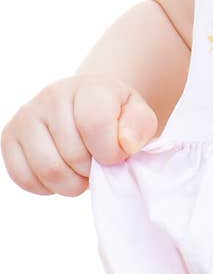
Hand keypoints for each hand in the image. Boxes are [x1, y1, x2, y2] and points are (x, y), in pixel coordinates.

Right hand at [1, 75, 157, 196]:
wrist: (88, 105)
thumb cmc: (114, 114)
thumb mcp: (137, 115)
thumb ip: (140, 127)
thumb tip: (124, 144)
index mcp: (87, 86)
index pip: (94, 125)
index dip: (110, 152)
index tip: (117, 155)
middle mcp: (52, 95)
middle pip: (72, 154)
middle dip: (91, 171)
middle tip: (97, 164)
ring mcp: (27, 115)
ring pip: (48, 170)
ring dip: (71, 184)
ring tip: (81, 171)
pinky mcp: (9, 137)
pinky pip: (24, 178)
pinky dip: (47, 187)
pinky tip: (61, 171)